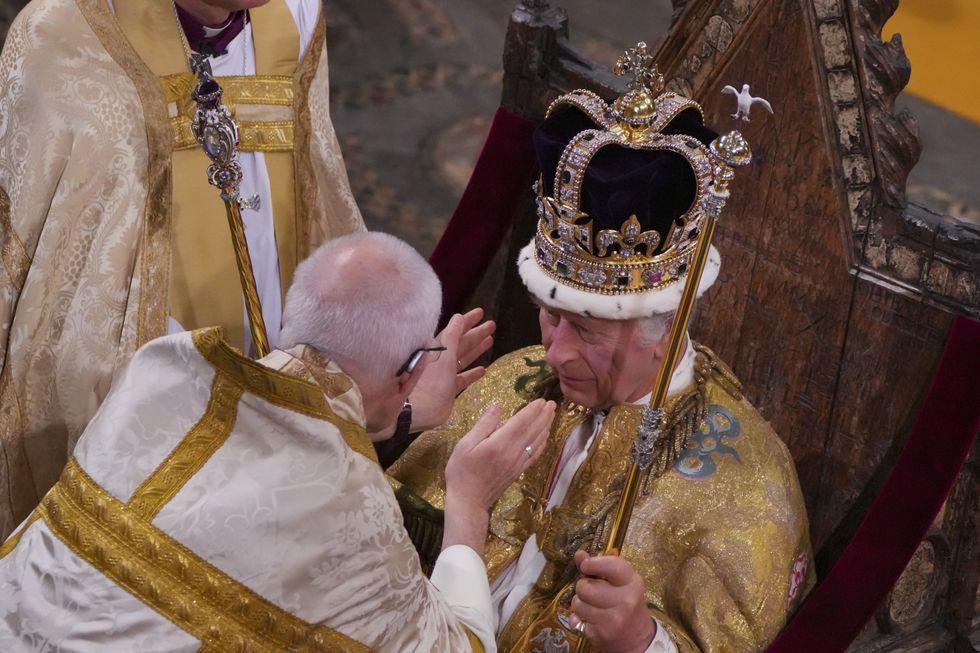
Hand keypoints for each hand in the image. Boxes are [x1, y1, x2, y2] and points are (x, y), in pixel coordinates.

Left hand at [410, 308, 495, 431]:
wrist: (417, 411)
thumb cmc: (429, 383)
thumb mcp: (443, 357)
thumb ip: (452, 338)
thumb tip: (459, 317)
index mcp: (438, 349)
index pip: (455, 330)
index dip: (468, 321)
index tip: (481, 312)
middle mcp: (442, 359)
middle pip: (462, 343)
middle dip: (476, 333)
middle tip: (492, 324)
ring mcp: (445, 374)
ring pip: (463, 358)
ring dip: (476, 350)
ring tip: (490, 340)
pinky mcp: (448, 389)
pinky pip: (463, 377)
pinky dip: (472, 373)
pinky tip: (482, 369)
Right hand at [442, 399, 555, 553]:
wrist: (468, 501)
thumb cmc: (462, 471)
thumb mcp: (465, 444)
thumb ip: (483, 425)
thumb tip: (497, 408)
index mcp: (500, 443)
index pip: (521, 422)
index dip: (532, 410)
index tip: (541, 400)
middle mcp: (513, 452)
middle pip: (533, 430)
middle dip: (544, 416)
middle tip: (552, 404)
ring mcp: (518, 463)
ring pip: (537, 442)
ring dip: (546, 427)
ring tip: (551, 415)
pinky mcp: (519, 471)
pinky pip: (535, 455)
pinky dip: (542, 443)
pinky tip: (545, 437)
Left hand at [569, 550, 655, 652]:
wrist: (636, 636)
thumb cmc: (625, 602)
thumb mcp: (618, 581)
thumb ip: (598, 567)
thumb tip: (579, 554)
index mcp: (632, 582)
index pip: (612, 567)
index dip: (594, 564)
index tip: (585, 565)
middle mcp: (626, 600)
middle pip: (587, 587)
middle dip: (582, 587)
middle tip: (590, 591)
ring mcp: (614, 619)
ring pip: (578, 604)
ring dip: (579, 604)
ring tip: (590, 606)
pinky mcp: (602, 634)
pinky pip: (577, 620)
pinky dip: (580, 618)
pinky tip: (592, 619)